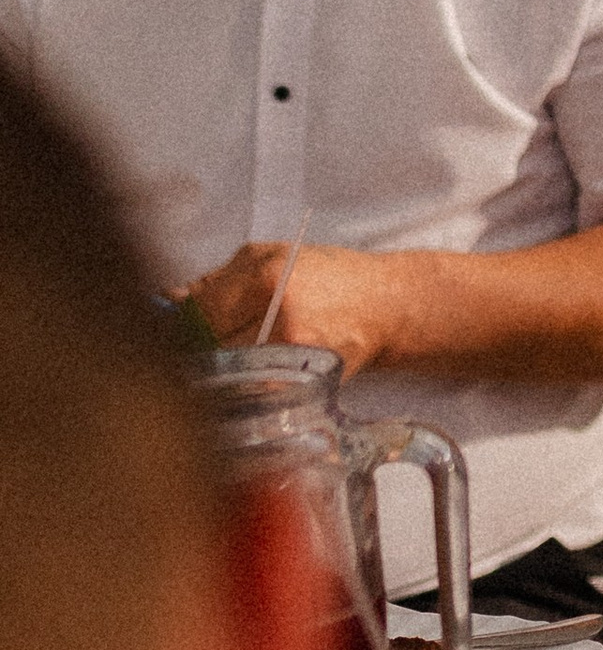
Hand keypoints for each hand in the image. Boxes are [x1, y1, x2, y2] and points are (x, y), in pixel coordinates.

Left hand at [187, 240, 405, 372]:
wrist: (386, 308)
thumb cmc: (332, 276)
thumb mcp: (274, 257)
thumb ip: (219, 279)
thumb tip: (169, 300)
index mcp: (267, 278)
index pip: (199, 311)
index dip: (178, 323)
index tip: (170, 327)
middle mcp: (277, 317)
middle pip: (206, 345)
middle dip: (192, 348)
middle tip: (190, 347)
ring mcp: (289, 355)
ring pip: (223, 373)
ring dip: (212, 371)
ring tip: (220, 360)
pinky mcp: (299, 383)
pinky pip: (247, 393)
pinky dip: (236, 388)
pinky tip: (242, 376)